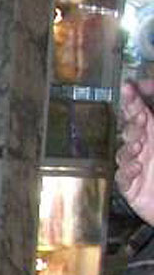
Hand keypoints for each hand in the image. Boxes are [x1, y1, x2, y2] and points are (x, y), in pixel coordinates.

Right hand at [117, 80, 153, 224]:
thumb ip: (152, 119)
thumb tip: (143, 108)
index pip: (138, 112)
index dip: (132, 99)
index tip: (128, 87)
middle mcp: (143, 148)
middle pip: (129, 131)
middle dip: (133, 125)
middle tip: (142, 120)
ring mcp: (135, 167)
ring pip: (123, 153)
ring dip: (130, 148)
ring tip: (139, 147)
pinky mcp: (131, 187)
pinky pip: (122, 177)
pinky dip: (128, 172)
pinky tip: (136, 168)